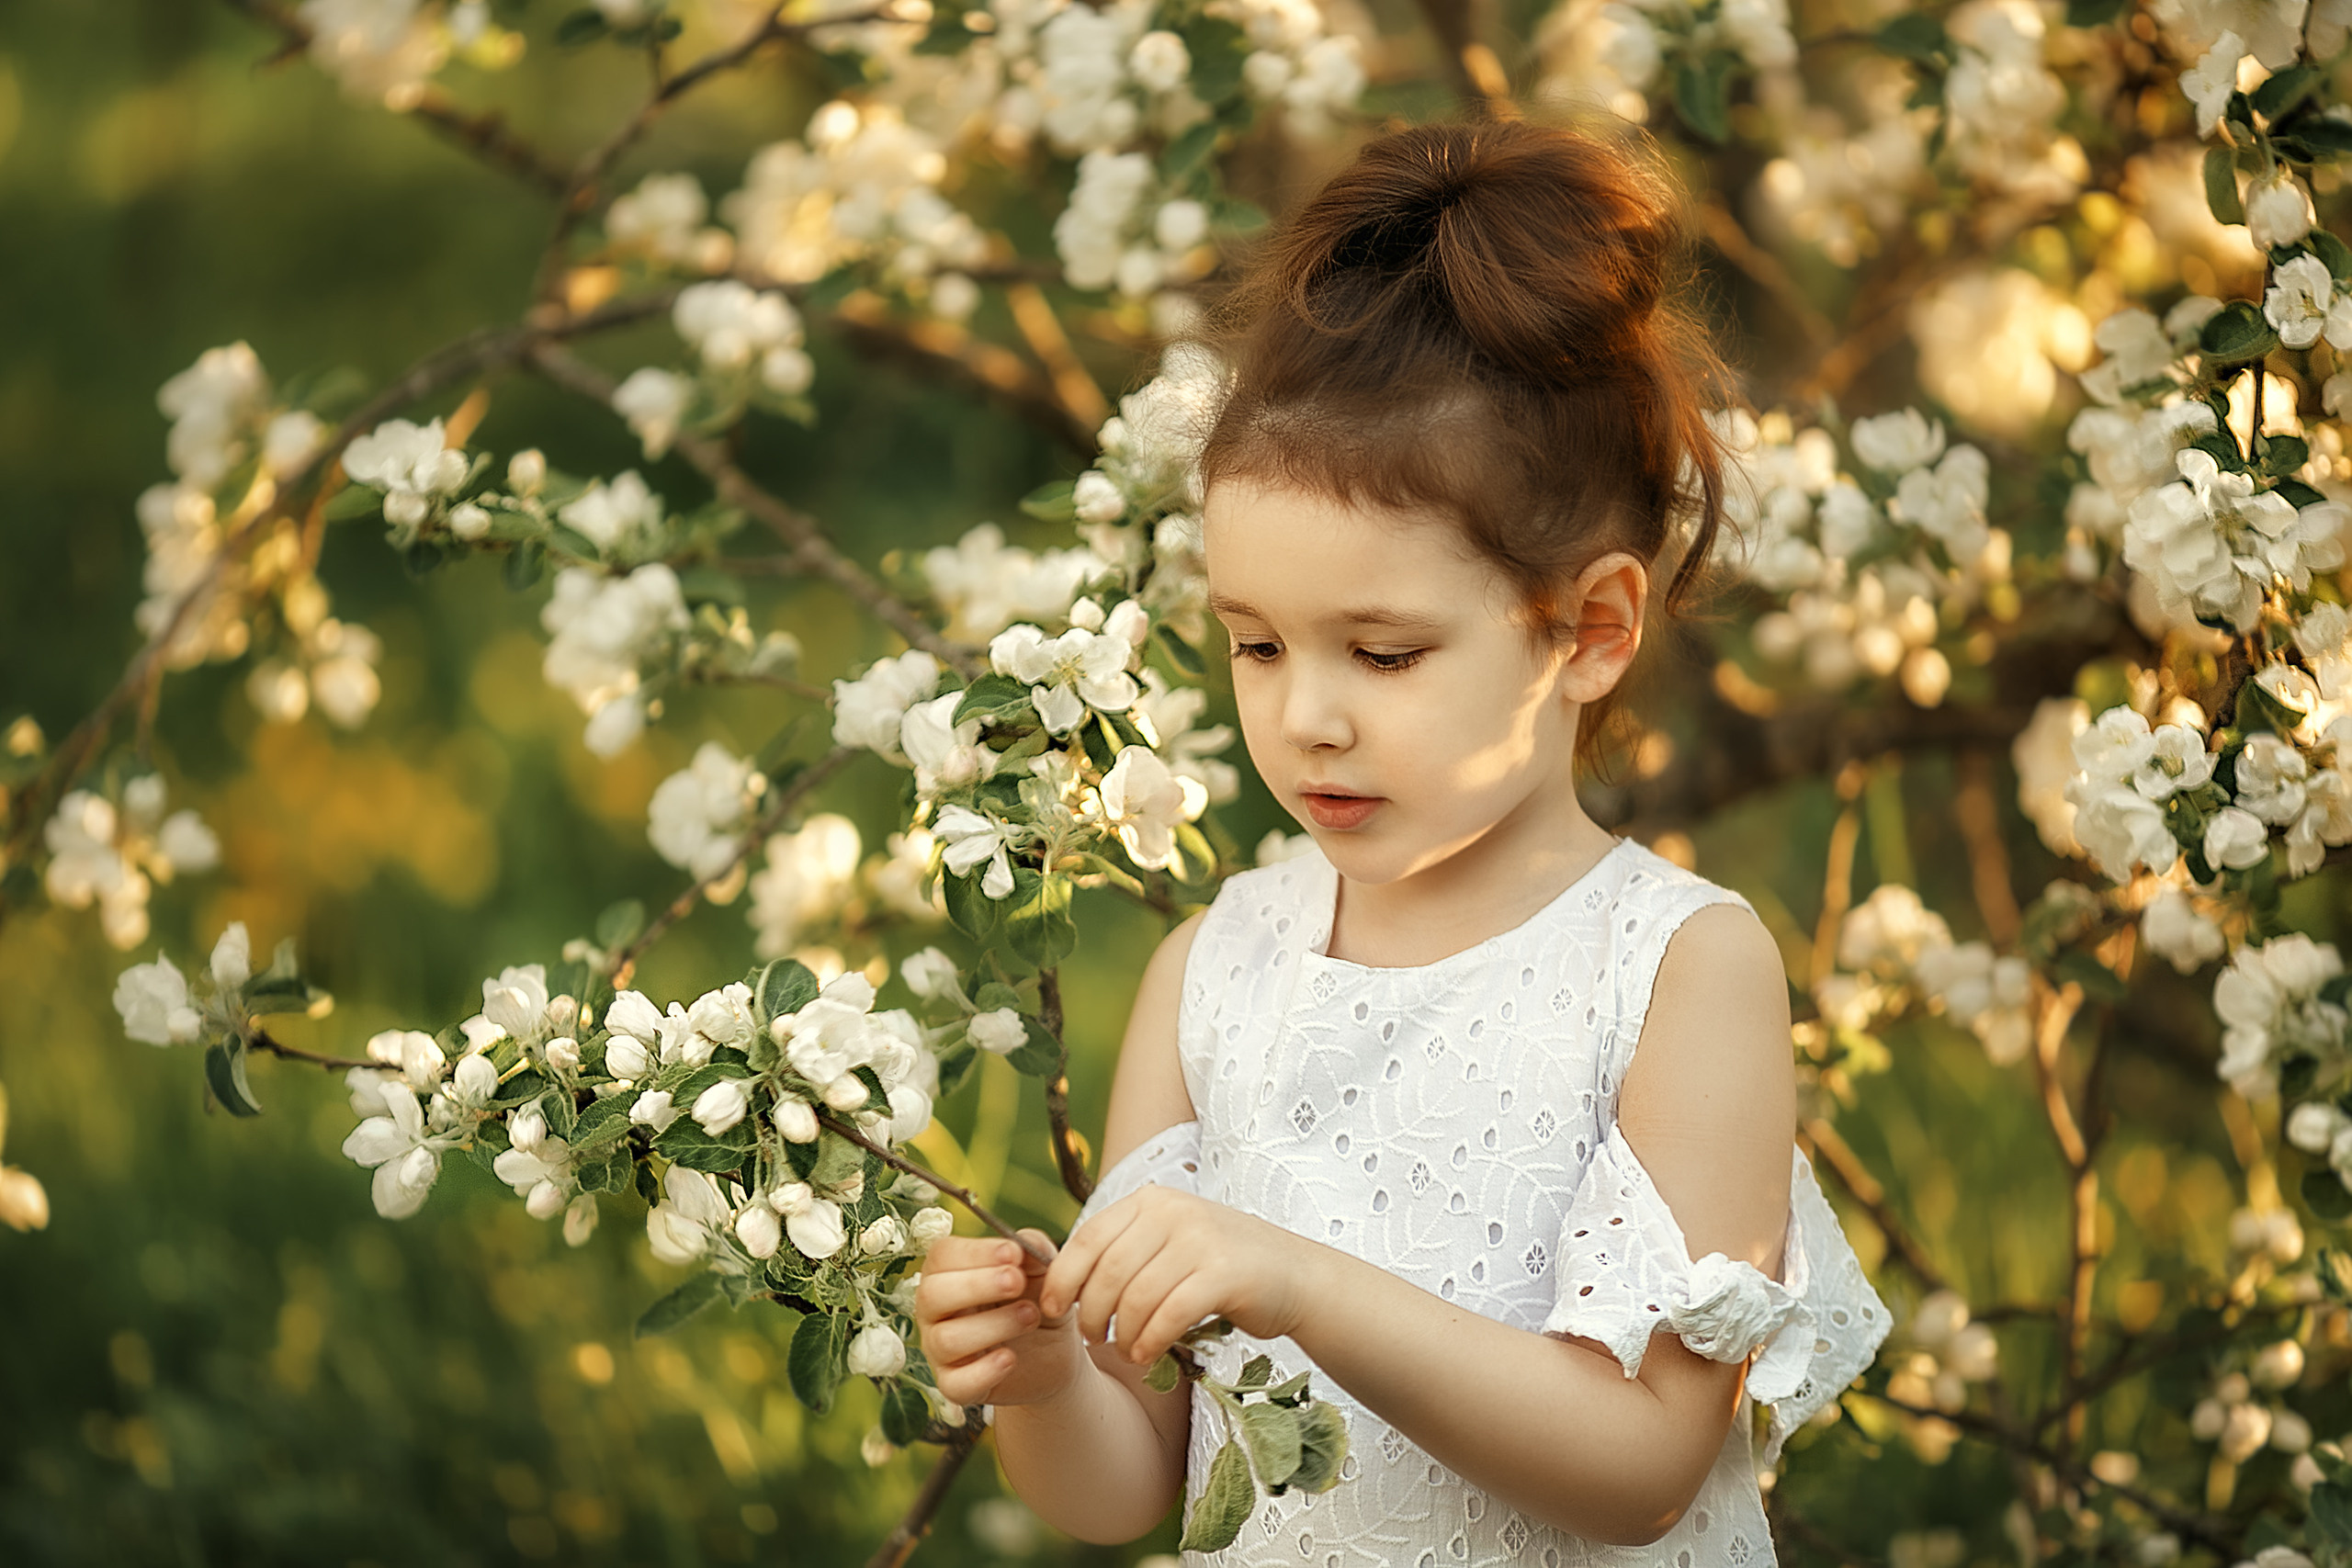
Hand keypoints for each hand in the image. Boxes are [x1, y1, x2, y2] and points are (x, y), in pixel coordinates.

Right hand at [915, 1229, 1090, 1407]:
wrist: (1055, 1349)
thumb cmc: (1037, 1299)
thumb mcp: (1042, 1270)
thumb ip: (1033, 1250)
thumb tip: (1023, 1245)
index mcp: (948, 1273)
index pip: (941, 1255)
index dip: (975, 1252)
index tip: (1014, 1253)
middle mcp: (935, 1311)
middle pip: (931, 1295)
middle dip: (976, 1285)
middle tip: (1017, 1282)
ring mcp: (940, 1351)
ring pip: (945, 1339)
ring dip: (993, 1325)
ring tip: (1030, 1316)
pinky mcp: (956, 1386)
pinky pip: (956, 1384)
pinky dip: (984, 1371)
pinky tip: (1011, 1358)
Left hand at [1040, 1187, 1313, 1366]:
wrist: (1294, 1275)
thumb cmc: (1221, 1266)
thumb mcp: (1169, 1241)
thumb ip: (1125, 1250)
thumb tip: (1060, 1283)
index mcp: (1151, 1200)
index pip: (1088, 1237)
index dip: (1062, 1278)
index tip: (1051, 1310)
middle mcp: (1173, 1211)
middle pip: (1107, 1271)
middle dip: (1090, 1312)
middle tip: (1093, 1337)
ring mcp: (1200, 1240)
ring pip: (1136, 1297)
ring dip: (1122, 1333)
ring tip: (1125, 1350)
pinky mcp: (1224, 1274)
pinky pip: (1170, 1314)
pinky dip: (1151, 1340)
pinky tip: (1148, 1354)